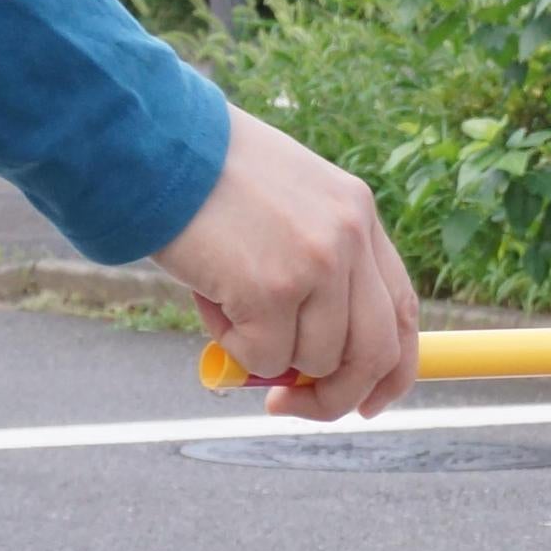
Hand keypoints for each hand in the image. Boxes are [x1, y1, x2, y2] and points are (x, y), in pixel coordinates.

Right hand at [153, 106, 420, 421]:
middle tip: (290, 406)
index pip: (401, 310)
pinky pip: (266, 357)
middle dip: (338, 397)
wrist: (149, 144)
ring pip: (316, 360)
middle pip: (375, 351)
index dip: (392, 367)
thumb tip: (304, 363)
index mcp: (358, 214)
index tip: (369, 400)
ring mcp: (318, 263)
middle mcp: (350, 238)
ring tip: (225, 306)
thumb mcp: (280, 208)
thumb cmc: (202, 178)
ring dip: (266, 357)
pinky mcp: (273, 287)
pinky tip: (209, 300)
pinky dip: (235, 349)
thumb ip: (309, 273)